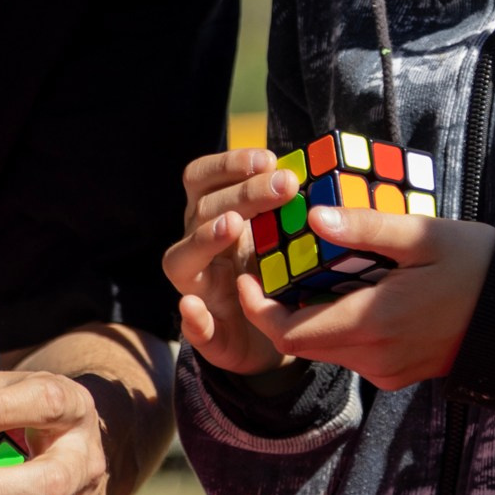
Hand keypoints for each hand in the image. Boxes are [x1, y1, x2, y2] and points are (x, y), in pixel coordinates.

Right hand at [165, 148, 294, 379]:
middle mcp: (198, 248)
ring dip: (205, 239)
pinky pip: (194, 327)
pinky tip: (195, 308)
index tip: (269, 158)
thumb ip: (287, 206)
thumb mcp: (283, 235)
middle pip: (202, 210)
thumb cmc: (277, 273)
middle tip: (284, 185)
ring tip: (232, 226)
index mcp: (213, 217)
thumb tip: (311, 169)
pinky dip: (192, 318)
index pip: (204, 178)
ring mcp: (198, 290)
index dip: (230, 163)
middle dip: (243, 193)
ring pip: (182, 260)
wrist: (278, 336)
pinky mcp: (209, 335)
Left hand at [236, 207, 494, 390]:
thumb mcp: (423, 236)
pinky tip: (350, 287)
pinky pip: (353, 353)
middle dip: (279, 307)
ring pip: (327, 347)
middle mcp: (375, 358)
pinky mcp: (400, 374)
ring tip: (310, 267)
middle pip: (303, 342)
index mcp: (374, 322)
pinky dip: (338, 324)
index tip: (247, 272)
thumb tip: (313, 217)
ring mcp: (388, 371)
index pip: (289, 331)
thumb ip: (365, 228)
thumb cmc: (479, 265)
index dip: (256, 307)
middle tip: (274, 262)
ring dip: (309, 315)